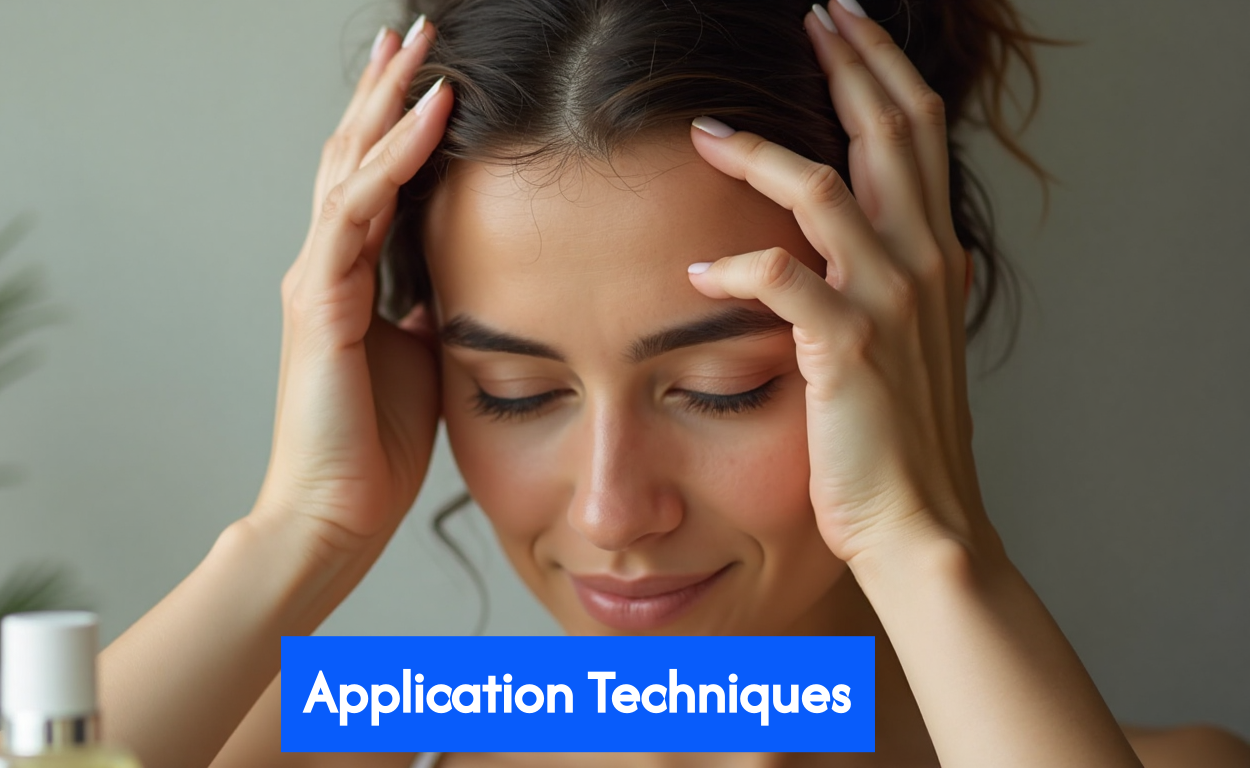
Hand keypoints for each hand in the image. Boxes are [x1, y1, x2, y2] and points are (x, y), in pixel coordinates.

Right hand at [252, 18, 451, 559]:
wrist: (336, 514)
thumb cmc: (378, 446)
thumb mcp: (421, 356)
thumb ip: (431, 306)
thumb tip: (464, 273)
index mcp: (347, 279)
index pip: (369, 182)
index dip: (392, 125)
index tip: (427, 75)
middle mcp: (324, 266)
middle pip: (350, 156)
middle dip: (383, 91)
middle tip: (412, 31)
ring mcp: (316, 279)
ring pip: (349, 167)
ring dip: (388, 103)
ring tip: (420, 47)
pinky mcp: (319, 302)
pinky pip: (360, 212)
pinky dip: (395, 158)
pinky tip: (430, 115)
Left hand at [686, 2, 991, 565]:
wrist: (918, 523)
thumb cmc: (896, 438)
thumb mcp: (907, 342)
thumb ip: (884, 282)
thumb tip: (846, 242)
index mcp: (934, 255)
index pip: (917, 134)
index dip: (882, 71)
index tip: (844, 27)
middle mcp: (921, 264)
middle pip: (890, 132)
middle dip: (848, 64)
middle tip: (811, 16)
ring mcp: (888, 303)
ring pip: (827, 190)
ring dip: (760, 151)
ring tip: (705, 131)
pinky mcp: (848, 350)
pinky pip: (784, 280)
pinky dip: (737, 264)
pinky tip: (696, 268)